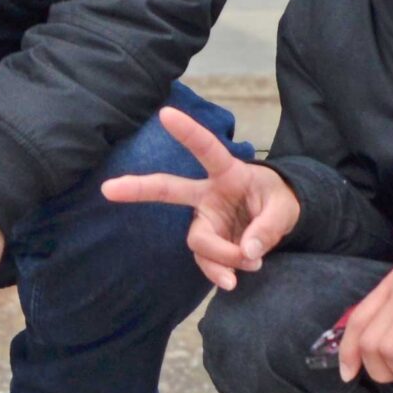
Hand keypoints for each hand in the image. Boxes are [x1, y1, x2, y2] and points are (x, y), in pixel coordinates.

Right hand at [101, 105, 298, 291]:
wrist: (277, 221)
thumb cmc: (278, 202)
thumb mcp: (284, 210)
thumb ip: (267, 229)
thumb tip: (246, 253)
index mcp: (228, 173)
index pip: (207, 150)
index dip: (188, 133)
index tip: (166, 114)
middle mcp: (208, 194)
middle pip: (169, 189)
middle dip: (138, 188)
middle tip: (108, 189)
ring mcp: (204, 219)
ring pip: (198, 241)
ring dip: (223, 257)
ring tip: (254, 264)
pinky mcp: (206, 242)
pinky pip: (204, 262)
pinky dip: (219, 273)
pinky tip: (233, 279)